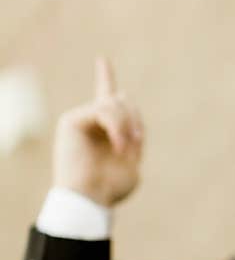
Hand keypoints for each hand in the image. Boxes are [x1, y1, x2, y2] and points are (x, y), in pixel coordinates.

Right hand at [52, 57, 143, 206]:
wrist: (89, 200)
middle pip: (121, 100)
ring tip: (125, 148)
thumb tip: (124, 102)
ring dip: (126, 124)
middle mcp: (91, 122)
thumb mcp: (133, 161)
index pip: (105, 96)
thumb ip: (133, 134)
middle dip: (135, 118)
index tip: (102, 59)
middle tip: (137, 142)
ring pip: (113, 103)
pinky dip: (116, 126)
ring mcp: (80, 119)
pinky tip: (119, 144)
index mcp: (105, 130)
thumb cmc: (110, 188)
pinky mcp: (71, 120)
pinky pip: (102, 109)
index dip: (104, 76)